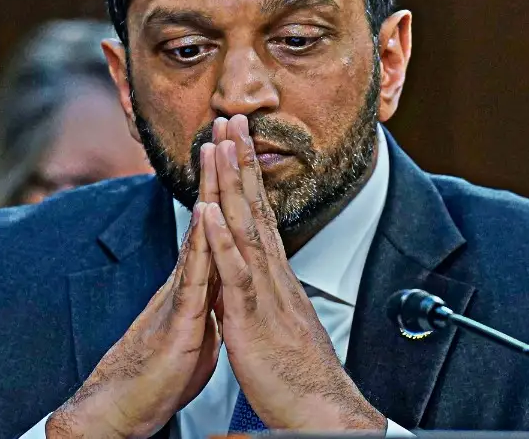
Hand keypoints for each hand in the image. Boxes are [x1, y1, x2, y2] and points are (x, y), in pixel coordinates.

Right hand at [47, 141, 224, 438]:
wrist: (126, 408)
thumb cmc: (160, 374)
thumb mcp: (198, 331)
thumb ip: (208, 305)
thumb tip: (220, 293)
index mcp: (199, 282)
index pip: (217, 225)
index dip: (230, 188)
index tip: (240, 150)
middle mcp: (188, 280)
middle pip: (207, 216)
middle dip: (218, 170)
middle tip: (225, 124)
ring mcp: (182, 296)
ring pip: (199, 234)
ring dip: (208, 191)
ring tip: (214, 150)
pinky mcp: (179, 320)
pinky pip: (192, 278)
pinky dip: (201, 245)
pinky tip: (204, 215)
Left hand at [203, 114, 384, 431]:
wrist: (319, 410)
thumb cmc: (297, 375)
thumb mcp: (271, 325)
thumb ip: (255, 297)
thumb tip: (239, 281)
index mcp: (273, 276)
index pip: (258, 214)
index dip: (245, 176)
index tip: (235, 142)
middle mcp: (272, 274)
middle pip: (254, 207)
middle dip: (240, 161)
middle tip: (230, 119)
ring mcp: (264, 291)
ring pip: (245, 227)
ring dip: (230, 183)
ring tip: (218, 145)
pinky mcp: (254, 315)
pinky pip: (236, 271)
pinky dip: (222, 238)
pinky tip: (209, 209)